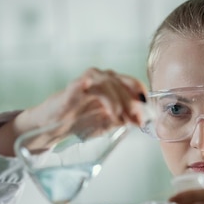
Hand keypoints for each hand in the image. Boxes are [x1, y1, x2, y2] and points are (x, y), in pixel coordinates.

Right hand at [0, 68, 147, 155]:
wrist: (54, 125)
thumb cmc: (82, 121)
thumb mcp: (107, 123)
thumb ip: (124, 119)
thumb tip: (142, 121)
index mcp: (113, 84)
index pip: (133, 84)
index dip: (142, 99)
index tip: (148, 115)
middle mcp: (102, 78)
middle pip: (123, 83)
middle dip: (132, 102)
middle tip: (137, 119)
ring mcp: (88, 80)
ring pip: (108, 82)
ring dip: (117, 100)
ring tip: (119, 116)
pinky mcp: (74, 86)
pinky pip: (86, 84)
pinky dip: (97, 94)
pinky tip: (105, 106)